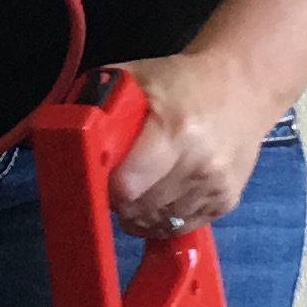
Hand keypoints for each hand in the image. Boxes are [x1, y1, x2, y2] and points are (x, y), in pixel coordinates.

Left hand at [105, 46, 282, 233]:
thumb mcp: (137, 79)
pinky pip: (183, 227)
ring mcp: (216, 185)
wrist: (242, 85)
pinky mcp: (227, 201)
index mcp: (174, 130)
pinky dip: (166, 218)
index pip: (127, 186)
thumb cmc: (181, 81)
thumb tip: (64, 139)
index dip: (107, 187)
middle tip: (119, 184)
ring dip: (143, 213)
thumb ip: (101, 106)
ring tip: (142, 188)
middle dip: (122, 202)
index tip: (102, 177)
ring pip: (160, 224)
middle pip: (140, 209)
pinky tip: (163, 196)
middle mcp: (199, 162)